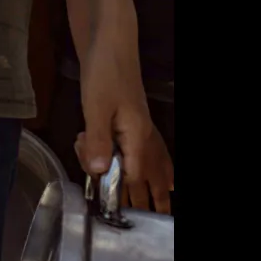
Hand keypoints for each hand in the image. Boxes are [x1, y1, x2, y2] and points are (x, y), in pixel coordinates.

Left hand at [76, 26, 172, 213]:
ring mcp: (141, 128)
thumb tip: (98, 171)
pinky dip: (156, 166)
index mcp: (136, 135)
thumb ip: (97, 139)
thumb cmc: (103, 74)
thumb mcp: (94, 107)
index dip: (119, 191)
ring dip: (152, 183)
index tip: (106, 198)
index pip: (133, 175)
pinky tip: (166, 177)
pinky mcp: (133, 122)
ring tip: (160, 205)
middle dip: (144, 195)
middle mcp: (144, 135)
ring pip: (152, 163)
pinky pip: (150, 151)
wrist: (110, 45)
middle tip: (140, 214)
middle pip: (147, 173)